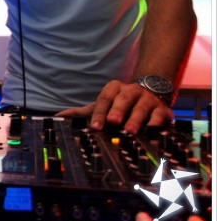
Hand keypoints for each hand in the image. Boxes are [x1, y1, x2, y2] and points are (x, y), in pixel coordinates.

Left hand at [56, 80, 172, 133]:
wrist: (151, 95)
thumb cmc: (120, 104)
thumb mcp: (102, 105)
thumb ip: (82, 112)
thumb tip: (58, 116)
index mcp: (114, 89)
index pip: (104, 99)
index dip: (99, 112)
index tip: (95, 126)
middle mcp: (131, 91)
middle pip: (123, 99)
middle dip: (118, 110)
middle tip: (113, 122)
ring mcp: (148, 100)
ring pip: (142, 107)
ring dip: (136, 119)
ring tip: (130, 131)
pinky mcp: (163, 110)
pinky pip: (160, 116)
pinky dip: (156, 124)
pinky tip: (152, 131)